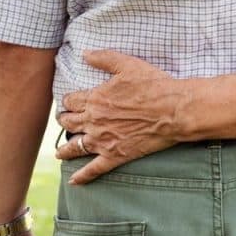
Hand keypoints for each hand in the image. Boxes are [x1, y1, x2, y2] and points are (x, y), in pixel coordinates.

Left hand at [56, 50, 185, 184]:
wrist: (175, 111)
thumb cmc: (154, 86)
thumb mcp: (128, 65)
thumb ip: (104, 58)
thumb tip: (85, 53)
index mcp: (95, 99)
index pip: (71, 101)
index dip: (69, 101)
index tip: (70, 102)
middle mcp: (94, 121)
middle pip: (69, 123)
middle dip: (64, 122)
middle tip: (65, 123)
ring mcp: (103, 140)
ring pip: (75, 147)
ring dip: (65, 149)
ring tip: (60, 152)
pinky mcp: (116, 155)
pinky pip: (94, 169)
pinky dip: (82, 176)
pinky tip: (74, 181)